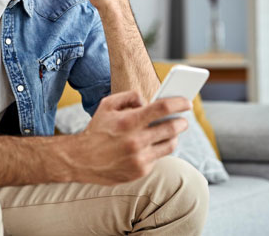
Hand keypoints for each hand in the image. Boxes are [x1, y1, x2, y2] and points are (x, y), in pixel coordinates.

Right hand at [66, 90, 191, 184]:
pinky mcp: (140, 171)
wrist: (81, 160)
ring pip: (170, 145)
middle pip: (171, 128)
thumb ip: (129, 96)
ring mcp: (139, 158)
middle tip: (183, 119)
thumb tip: (148, 101)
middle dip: (181, 122)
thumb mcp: (107, 105)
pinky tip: (153, 145)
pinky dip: (158, 149)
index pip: (162, 108)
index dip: (178, 103)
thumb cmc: (97, 129)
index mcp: (129, 121)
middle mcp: (136, 140)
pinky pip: (158, 158)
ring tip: (171, 132)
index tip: (187, 102)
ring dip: (174, 137)